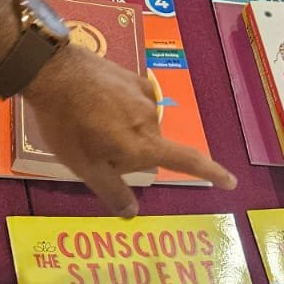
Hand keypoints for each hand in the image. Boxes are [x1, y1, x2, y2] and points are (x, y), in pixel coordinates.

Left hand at [20, 44, 236, 216]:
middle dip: (129, 154)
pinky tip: (95, 104)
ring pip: (141, 124)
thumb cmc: (68, 124)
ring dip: (122, 130)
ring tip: (86, 124)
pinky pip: (134, 102)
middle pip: (151, 147)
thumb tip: (132, 212)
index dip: (211, 173)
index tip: (230, 181)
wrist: (53, 71)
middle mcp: (152, 119)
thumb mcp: (84, 166)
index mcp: (145, 144)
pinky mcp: (133, 77)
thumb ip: (112, 190)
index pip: (187, 161)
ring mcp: (144, 95)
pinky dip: (120, 109)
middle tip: (92, 148)